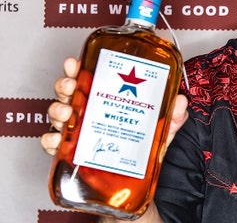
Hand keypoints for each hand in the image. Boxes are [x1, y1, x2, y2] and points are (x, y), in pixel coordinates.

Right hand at [41, 57, 189, 156]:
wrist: (135, 177)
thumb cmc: (143, 146)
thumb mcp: (161, 128)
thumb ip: (172, 116)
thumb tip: (181, 101)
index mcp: (107, 98)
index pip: (89, 77)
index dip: (78, 68)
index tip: (74, 62)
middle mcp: (89, 111)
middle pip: (69, 91)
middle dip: (65, 84)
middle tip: (72, 84)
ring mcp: (79, 130)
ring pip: (58, 114)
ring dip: (58, 109)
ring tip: (67, 112)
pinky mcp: (71, 152)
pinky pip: (53, 144)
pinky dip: (51, 141)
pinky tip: (57, 140)